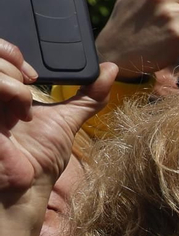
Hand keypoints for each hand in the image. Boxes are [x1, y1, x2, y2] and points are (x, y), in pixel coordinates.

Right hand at [0, 40, 114, 194]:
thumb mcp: (67, 119)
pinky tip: (18, 116)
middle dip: (14, 62)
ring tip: (24, 110)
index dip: (13, 51)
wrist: (27, 184)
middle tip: (29, 85)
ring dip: (15, 83)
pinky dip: (11, 92)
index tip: (34, 74)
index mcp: (2, 89)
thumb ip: (88, 95)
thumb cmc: (40, 157)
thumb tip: (110, 70)